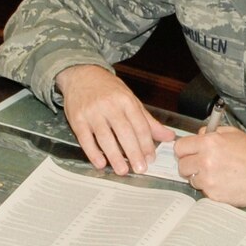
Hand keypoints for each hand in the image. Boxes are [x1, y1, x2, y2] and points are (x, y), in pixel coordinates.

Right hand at [57, 65, 173, 174]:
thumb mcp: (130, 100)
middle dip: (133, 152)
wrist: (81, 74)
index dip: (146, 143)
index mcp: (126, 100)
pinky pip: (85, 139)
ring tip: (123, 170)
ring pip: (105, 137)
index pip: (140, 124)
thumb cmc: (108, 89)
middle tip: (140, 168)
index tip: (150, 158)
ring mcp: (92, 112)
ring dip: (114, 156)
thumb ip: (148, 121)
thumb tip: (169, 137)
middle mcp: (109, 105)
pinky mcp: (76, 119)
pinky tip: (101, 163)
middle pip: (124, 132)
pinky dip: (93, 153)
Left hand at [172, 126, 245, 205]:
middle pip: (182, 165)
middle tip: (201, 164)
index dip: (184, 150)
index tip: (188, 153)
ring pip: (191, 180)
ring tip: (216, 174)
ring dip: (200, 177)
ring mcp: (209, 180)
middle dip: (190, 164)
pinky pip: (203, 191)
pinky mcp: (214, 194)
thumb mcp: (234, 134)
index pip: (180, 147)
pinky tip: (223, 183)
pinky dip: (210, 188)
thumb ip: (213, 132)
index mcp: (209, 143)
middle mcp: (206, 161)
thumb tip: (199, 135)